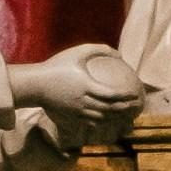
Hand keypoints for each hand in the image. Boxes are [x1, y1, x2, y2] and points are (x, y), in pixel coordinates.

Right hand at [24, 42, 144, 119]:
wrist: (35, 85)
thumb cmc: (56, 66)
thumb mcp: (78, 52)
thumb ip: (100, 49)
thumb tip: (119, 53)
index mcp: (87, 86)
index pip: (112, 94)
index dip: (125, 96)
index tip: (135, 94)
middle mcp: (83, 101)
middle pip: (109, 108)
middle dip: (125, 108)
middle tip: (136, 106)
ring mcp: (77, 110)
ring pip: (101, 117)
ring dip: (115, 117)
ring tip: (126, 115)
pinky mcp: (71, 116)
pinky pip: (91, 121)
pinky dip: (102, 121)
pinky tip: (108, 119)